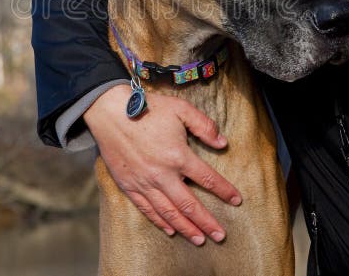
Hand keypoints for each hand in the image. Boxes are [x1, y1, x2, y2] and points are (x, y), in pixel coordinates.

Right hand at [84, 83, 241, 244]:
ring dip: (186, 228)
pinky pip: (147, 209)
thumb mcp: (181, 109)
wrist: (111, 112)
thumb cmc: (148, 108)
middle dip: (207, 222)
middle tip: (221, 236)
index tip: (237, 200)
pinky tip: (171, 230)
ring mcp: (144, 183)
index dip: (224, 191)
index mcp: (178, 156)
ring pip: (169, 213)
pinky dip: (160, 222)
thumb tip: (223, 143)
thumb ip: (204, 126)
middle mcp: (163, 175)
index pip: (208, 179)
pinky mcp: (128, 186)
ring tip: (200, 240)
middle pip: (189, 205)